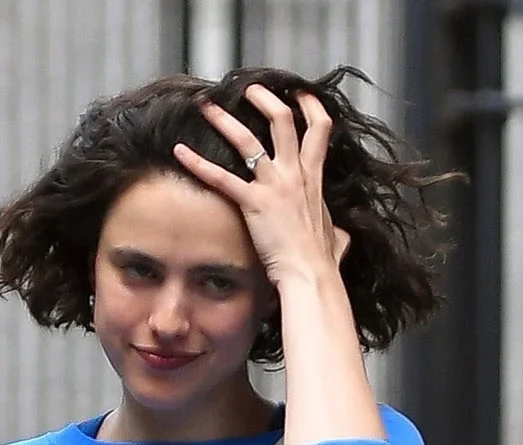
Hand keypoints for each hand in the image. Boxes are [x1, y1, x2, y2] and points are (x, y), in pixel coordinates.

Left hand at [172, 84, 350, 287]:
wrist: (311, 276)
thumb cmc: (321, 262)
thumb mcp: (337, 239)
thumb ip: (338, 231)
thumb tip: (342, 234)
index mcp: (313, 179)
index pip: (319, 129)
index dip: (310, 107)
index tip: (300, 94)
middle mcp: (294, 175)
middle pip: (282, 121)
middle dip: (265, 99)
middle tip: (249, 90)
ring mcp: (274, 186)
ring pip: (248, 140)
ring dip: (225, 120)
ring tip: (208, 106)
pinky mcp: (254, 204)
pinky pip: (221, 178)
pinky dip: (197, 163)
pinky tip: (180, 151)